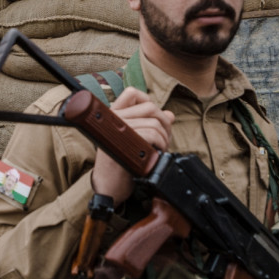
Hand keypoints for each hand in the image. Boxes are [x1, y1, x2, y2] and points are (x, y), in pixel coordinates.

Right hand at [91, 87, 173, 204]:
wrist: (109, 185)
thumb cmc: (121, 163)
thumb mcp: (135, 140)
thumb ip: (150, 124)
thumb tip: (170, 114)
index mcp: (113, 114)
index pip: (132, 93)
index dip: (148, 101)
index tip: (154, 119)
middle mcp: (112, 118)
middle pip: (149, 107)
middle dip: (164, 123)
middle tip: (165, 139)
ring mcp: (116, 129)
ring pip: (154, 122)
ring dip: (164, 138)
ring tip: (161, 149)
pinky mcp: (123, 143)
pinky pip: (150, 134)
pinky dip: (160, 144)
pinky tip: (157, 154)